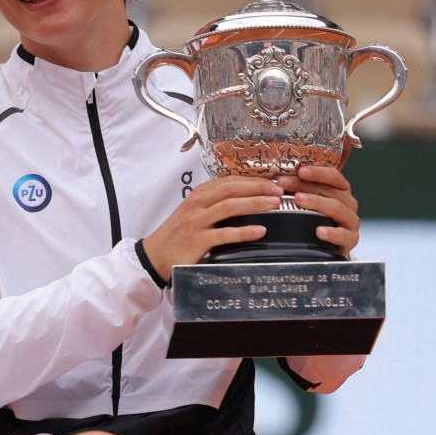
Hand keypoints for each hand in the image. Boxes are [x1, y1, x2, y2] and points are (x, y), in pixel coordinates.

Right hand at [142, 176, 283, 283]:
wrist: (155, 255)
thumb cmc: (177, 234)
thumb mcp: (193, 212)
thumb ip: (213, 204)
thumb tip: (244, 198)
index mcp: (198, 195)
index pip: (228, 181)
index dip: (252, 179)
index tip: (271, 180)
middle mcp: (197, 204)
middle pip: (231, 189)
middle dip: (258, 187)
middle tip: (279, 189)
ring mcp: (196, 222)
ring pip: (230, 207)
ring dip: (255, 203)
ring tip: (275, 204)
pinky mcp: (197, 240)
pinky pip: (224, 234)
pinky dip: (244, 232)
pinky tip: (260, 231)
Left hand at [275, 165, 359, 257]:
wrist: (330, 245)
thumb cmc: (317, 218)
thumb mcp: (310, 201)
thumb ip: (299, 189)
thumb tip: (278, 178)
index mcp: (340, 189)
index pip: (332, 175)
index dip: (317, 172)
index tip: (299, 170)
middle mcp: (348, 203)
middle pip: (328, 190)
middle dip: (304, 185)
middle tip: (284, 183)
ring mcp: (351, 221)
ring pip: (336, 208)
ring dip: (316, 202)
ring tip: (297, 199)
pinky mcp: (351, 239)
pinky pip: (343, 235)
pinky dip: (331, 233)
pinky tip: (318, 231)